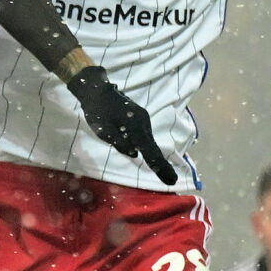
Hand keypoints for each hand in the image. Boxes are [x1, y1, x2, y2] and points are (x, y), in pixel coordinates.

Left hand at [65, 66, 177, 184]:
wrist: (98, 90)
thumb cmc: (98, 111)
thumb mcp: (104, 131)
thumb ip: (119, 143)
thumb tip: (134, 153)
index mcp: (135, 128)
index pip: (150, 152)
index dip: (160, 167)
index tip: (171, 180)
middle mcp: (144, 123)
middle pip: (153, 148)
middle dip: (162, 165)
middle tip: (172, 180)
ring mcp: (143, 119)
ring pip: (149, 141)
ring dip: (154, 155)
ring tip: (162, 171)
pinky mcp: (140, 116)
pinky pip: (146, 135)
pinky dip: (148, 146)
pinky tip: (148, 153)